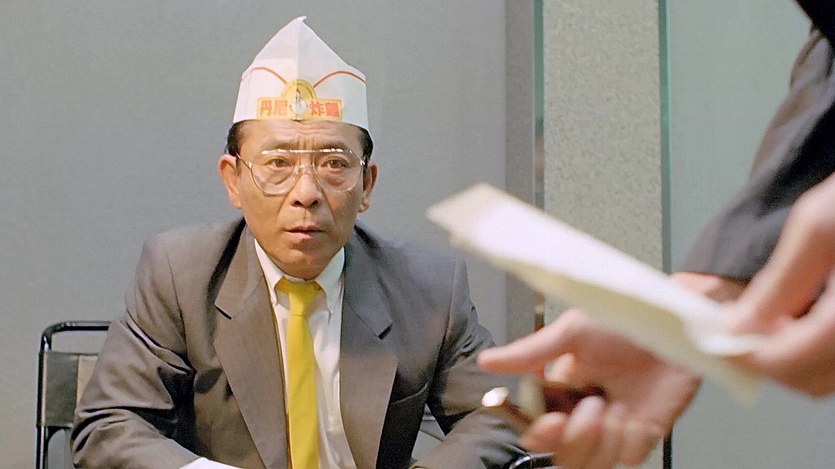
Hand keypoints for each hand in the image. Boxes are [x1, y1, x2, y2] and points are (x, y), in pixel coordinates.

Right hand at [478, 309, 698, 468]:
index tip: (552, 421)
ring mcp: (614, 427)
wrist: (676, 326)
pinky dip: (630, 439)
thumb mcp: (573, 330)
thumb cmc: (625, 321)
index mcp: (561, 390)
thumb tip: (488, 361)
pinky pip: (627, 457)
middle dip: (575, 438)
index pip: (538, 428)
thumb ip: (530, 352)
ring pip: (593, 461)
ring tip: (617, 405)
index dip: (542, 433)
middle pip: (563, 453)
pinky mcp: (643, 434)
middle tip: (593, 407)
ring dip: (604, 437)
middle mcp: (584, 412)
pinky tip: (635, 413)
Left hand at [726, 173, 834, 395]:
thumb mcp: (818, 228)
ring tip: (771, 317)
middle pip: (810, 380)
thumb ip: (778, 284)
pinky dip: (818, 348)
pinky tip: (804, 316)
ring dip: (793, 357)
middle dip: (768, 359)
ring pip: (829, 375)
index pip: (786, 362)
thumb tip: (740, 326)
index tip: (715, 338)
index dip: (744, 355)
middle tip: (741, 326)